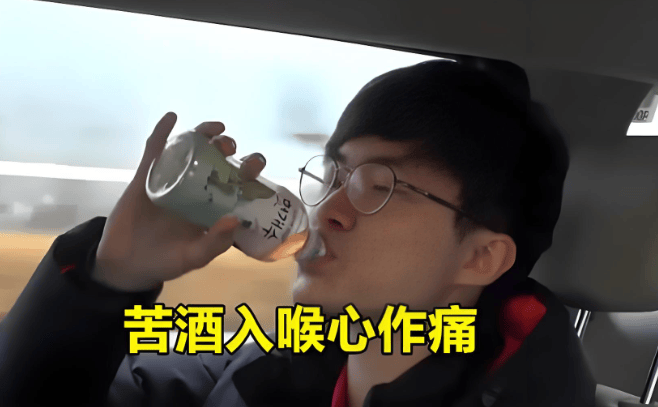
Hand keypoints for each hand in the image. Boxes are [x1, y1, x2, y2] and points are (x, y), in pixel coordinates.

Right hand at [91, 112, 266, 291]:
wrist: (125, 265)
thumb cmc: (165, 262)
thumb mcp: (193, 257)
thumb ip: (214, 243)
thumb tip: (235, 218)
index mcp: (212, 206)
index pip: (235, 183)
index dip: (248, 170)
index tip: (256, 163)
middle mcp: (194, 189)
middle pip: (215, 160)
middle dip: (227, 149)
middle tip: (230, 147)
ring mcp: (170, 181)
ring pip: (189, 150)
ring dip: (203, 135)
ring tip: (214, 130)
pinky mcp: (145, 178)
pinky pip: (154, 152)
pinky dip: (162, 133)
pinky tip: (171, 118)